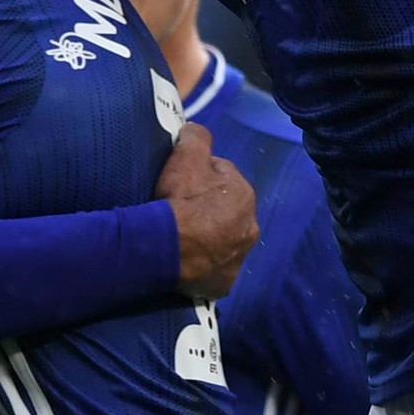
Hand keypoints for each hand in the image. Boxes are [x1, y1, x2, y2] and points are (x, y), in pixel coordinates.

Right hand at [155, 123, 256, 298]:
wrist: (163, 249)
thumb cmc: (179, 200)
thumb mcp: (187, 155)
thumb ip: (197, 136)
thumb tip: (196, 131)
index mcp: (244, 195)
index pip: (222, 177)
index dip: (198, 177)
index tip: (179, 183)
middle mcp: (250, 228)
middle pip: (223, 211)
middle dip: (206, 209)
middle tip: (178, 210)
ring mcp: (238, 259)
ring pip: (220, 241)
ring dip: (206, 237)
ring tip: (180, 235)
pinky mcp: (223, 282)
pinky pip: (212, 268)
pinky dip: (201, 263)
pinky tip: (184, 258)